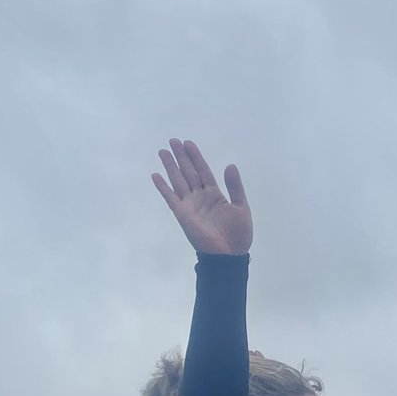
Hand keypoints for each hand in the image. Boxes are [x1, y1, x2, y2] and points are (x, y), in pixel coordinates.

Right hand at [152, 139, 251, 254]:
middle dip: (181, 157)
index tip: (188, 143)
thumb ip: (235, 187)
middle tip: (172, 140)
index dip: (196, 157)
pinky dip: (163, 187)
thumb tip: (230, 165)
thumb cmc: (238, 234)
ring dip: (170, 166)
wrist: (228, 254)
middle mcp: (200, 197)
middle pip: (189, 172)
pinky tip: (155, 175)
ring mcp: (190, 204)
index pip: (203, 170)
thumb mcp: (241, 207)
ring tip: (163, 152)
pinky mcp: (182, 214)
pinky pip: (170, 197)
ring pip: (178, 180)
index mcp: (215, 194)